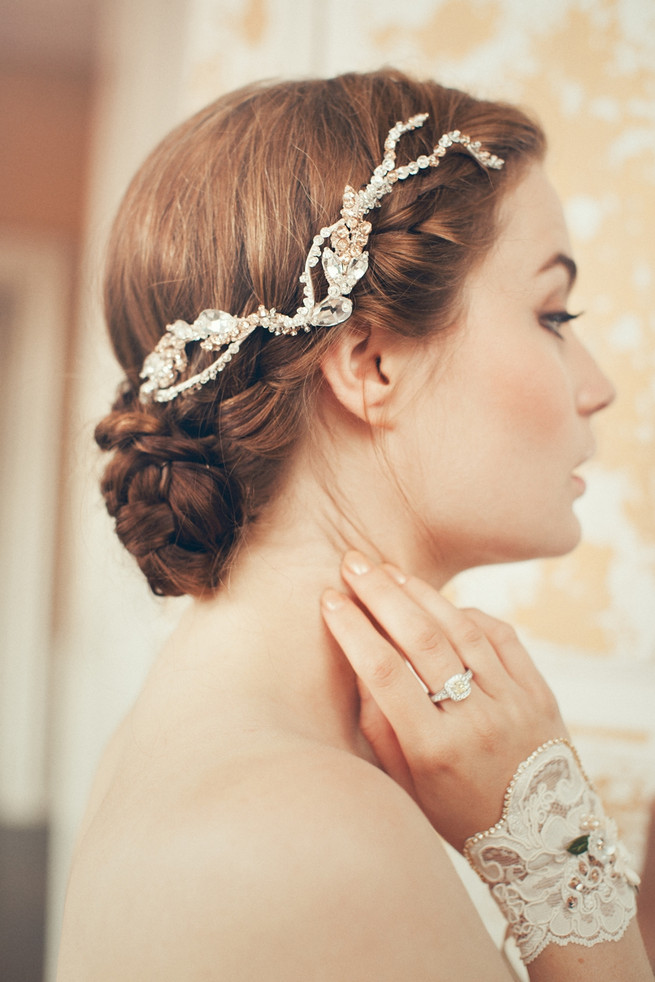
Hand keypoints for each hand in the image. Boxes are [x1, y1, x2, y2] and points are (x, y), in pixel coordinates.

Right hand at [321, 551, 567, 851]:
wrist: (540, 840)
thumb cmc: (458, 813)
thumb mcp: (406, 787)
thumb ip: (379, 728)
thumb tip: (360, 666)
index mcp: (435, 749)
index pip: (384, 673)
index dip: (353, 630)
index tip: (330, 600)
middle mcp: (476, 720)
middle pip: (421, 640)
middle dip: (382, 595)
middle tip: (354, 564)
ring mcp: (513, 701)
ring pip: (461, 629)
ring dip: (421, 593)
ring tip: (389, 571)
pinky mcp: (537, 691)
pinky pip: (500, 636)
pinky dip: (467, 613)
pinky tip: (439, 602)